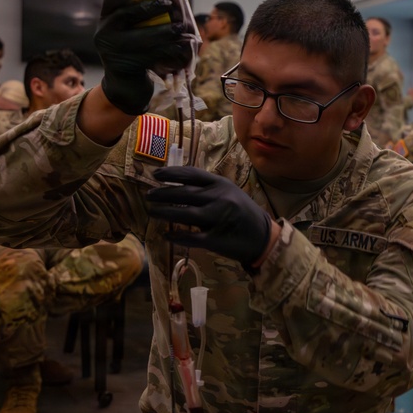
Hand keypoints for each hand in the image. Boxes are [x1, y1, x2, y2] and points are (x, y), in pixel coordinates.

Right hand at [94, 0, 191, 114]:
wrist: (124, 88)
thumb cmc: (130, 55)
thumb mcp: (125, 37)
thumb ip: (134, 22)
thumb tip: (161, 0)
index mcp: (104, 25)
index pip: (110, 4)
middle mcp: (105, 37)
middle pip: (127, 15)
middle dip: (150, 8)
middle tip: (169, 4)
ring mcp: (114, 53)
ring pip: (143, 37)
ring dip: (164, 31)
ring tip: (180, 27)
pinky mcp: (128, 67)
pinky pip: (151, 54)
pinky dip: (169, 49)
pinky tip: (181, 46)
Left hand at [146, 166, 272, 265]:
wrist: (263, 237)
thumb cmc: (243, 213)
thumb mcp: (230, 193)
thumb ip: (208, 188)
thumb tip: (177, 185)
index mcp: (221, 184)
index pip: (191, 174)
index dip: (171, 173)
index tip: (155, 175)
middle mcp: (219, 198)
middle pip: (183, 193)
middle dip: (162, 194)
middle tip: (148, 196)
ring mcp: (217, 218)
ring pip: (184, 214)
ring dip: (164, 212)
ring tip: (152, 212)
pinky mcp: (215, 239)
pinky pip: (190, 237)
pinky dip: (176, 236)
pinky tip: (166, 235)